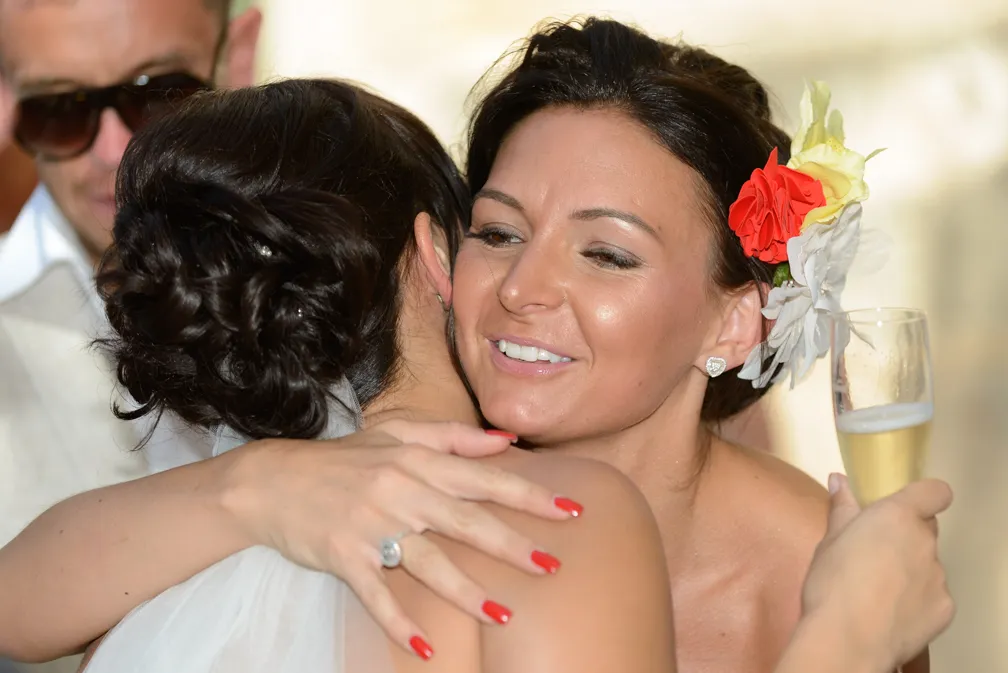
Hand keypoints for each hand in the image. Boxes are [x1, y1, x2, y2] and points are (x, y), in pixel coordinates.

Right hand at [222, 420, 578, 651]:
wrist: (273, 481)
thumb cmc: (344, 459)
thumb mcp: (396, 434)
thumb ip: (453, 437)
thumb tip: (506, 442)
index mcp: (418, 462)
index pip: (483, 479)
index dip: (528, 495)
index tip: (569, 510)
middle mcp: (400, 490)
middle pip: (465, 521)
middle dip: (511, 545)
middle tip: (551, 566)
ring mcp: (371, 525)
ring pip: (427, 562)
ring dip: (466, 591)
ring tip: (503, 615)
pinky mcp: (344, 556)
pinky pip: (376, 594)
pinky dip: (399, 622)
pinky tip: (426, 647)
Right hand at [802, 475, 953, 671]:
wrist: (849, 637)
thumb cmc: (832, 582)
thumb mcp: (829, 541)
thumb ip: (842, 509)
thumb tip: (838, 481)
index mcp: (897, 517)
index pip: (934, 492)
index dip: (925, 497)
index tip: (907, 508)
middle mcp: (925, 542)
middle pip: (925, 531)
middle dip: (905, 538)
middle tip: (874, 556)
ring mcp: (938, 576)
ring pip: (927, 565)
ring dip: (909, 571)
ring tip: (876, 592)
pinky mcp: (944, 608)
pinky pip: (932, 596)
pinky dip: (916, 601)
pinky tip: (889, 613)